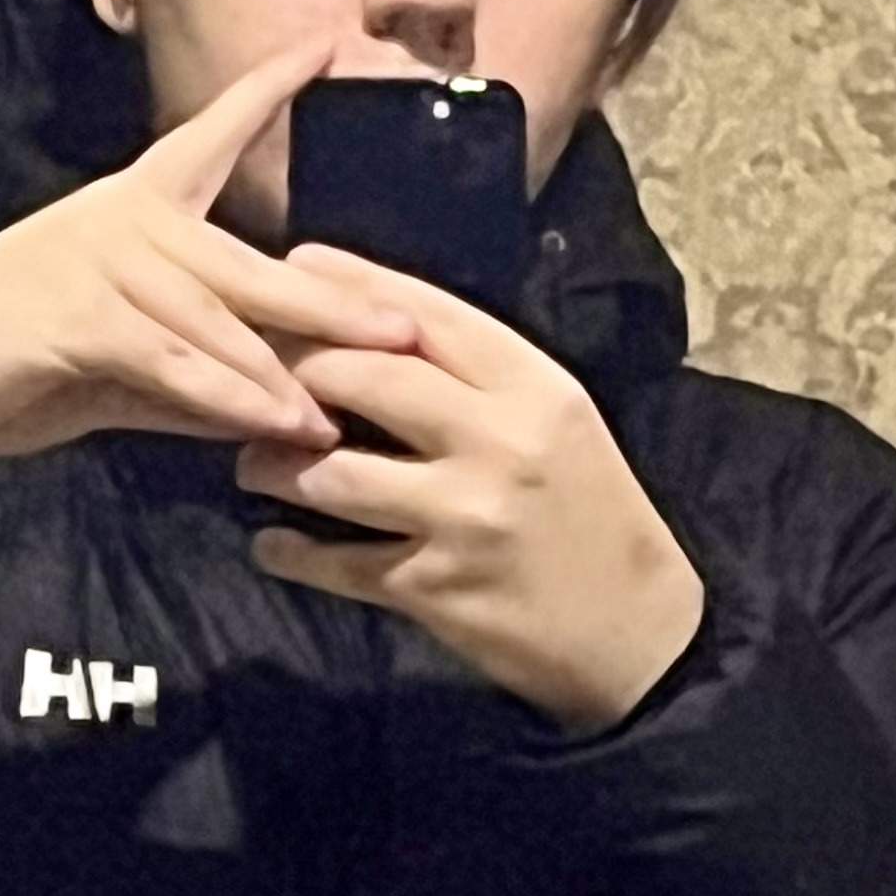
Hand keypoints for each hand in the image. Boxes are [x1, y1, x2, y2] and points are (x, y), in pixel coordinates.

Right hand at [0, 36, 421, 466]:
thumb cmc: (9, 361)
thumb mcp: (117, 359)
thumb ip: (193, 364)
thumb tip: (273, 391)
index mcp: (134, 206)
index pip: (211, 136)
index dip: (266, 92)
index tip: (322, 48)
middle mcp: (126, 220)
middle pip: (252, 263)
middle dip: (335, 303)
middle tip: (408, 330)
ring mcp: (102, 264)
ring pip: (221, 323)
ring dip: (286, 377)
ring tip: (346, 413)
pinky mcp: (81, 319)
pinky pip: (177, 363)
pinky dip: (231, 399)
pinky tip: (278, 426)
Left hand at [236, 244, 707, 733]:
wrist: (639, 632)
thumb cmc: (590, 513)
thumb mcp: (557, 424)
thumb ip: (478, 378)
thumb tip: (372, 324)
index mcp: (536, 389)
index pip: (428, 317)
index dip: (354, 285)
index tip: (296, 262)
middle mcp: (501, 443)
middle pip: (366, 380)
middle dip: (296, 369)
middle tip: (257, 375)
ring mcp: (465, 517)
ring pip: (334, 473)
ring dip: (276, 466)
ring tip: (255, 464)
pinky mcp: (436, 588)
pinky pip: (335, 562)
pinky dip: (290, 552)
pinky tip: (273, 543)